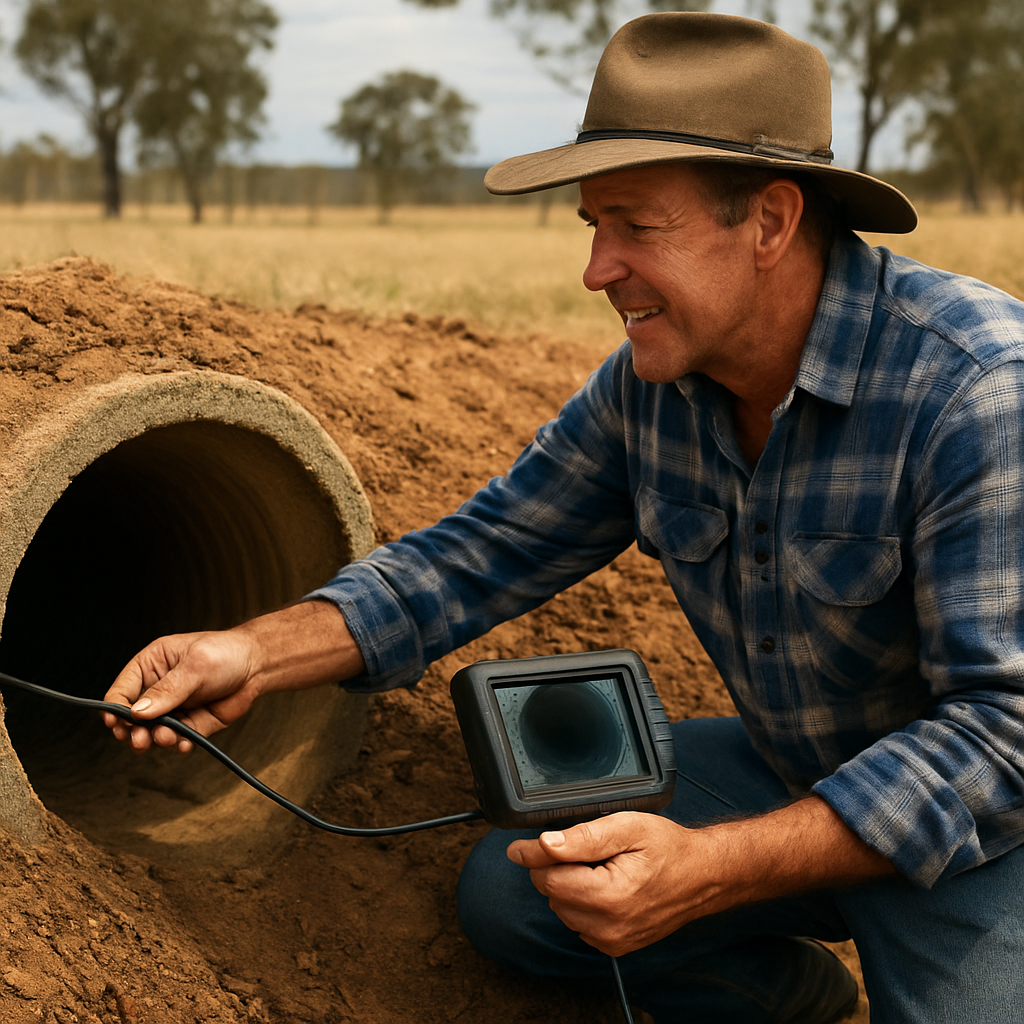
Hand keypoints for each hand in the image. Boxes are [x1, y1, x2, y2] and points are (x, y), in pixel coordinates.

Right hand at [101, 629, 259, 753]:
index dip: (115, 708)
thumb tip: (137, 713)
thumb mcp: (195, 666)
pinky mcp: (191, 723)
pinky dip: (178, 744)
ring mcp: (174, 708)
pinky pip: (178, 738)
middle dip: (133, 731)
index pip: (122, 690)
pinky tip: (184, 743)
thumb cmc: (225, 653)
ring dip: (156, 739)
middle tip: (140, 740)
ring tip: (166, 738)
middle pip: (132, 716)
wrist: (258, 666)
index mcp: (151, 665)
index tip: (117, 723)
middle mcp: (157, 688)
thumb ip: (168, 691)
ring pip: (153, 731)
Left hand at [507, 812, 708, 956]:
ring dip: (569, 886)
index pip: (548, 878)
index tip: (520, 845)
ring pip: (562, 909)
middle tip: (587, 850)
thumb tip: (544, 844)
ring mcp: (611, 941)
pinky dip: (582, 902)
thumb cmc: (668, 847)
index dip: (535, 856)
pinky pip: (577, 922)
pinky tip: (605, 885)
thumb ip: (583, 837)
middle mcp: (608, 926)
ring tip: (602, 867)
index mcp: (610, 896)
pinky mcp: (614, 946)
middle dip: (556, 868)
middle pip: (552, 894)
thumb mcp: (627, 827)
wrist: (702, 876)